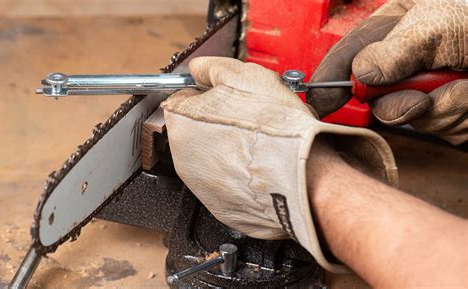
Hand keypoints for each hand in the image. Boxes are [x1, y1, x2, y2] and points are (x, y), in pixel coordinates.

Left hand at [162, 56, 396, 272]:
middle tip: (247, 120)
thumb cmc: (273, 126)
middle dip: (217, 120)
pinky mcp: (219, 205)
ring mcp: (200, 185)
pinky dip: (238, 173)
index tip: (226, 97)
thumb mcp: (244, 76)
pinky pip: (226, 181)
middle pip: (196, 128)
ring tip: (257, 143)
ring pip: (212, 156)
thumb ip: (212, 67)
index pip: (184, 98)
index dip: (208, 93)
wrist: (301, 174)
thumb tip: (199, 69)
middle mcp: (183, 156)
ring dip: (229, 147)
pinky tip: (258, 165)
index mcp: (183, 121)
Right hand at [308, 0, 466, 144]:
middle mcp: (412, 58)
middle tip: (417, 95)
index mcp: (400, 24)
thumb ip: (393, 48)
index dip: (332, 76)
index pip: (351, 51)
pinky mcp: (453, 113)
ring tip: (466, 82)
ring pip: (410, 115)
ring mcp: (431, 87)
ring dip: (441, 105)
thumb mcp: (439, 21)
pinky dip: (461, 115)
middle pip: (376, 93)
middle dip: (395, 100)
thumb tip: (360, 74)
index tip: (319, 100)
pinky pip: (443, 127)